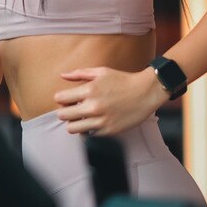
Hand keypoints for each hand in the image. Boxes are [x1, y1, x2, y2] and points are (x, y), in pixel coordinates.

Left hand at [53, 67, 169, 135]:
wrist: (145, 93)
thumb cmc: (123, 80)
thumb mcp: (101, 72)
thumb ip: (79, 74)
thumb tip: (62, 76)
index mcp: (89, 90)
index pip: (60, 99)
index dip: (61, 98)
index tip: (66, 98)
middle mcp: (93, 107)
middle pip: (63, 116)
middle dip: (65, 112)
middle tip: (72, 109)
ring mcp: (101, 121)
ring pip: (72, 129)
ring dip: (74, 123)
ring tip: (81, 117)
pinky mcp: (108, 131)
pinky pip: (88, 135)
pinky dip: (88, 130)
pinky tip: (94, 122)